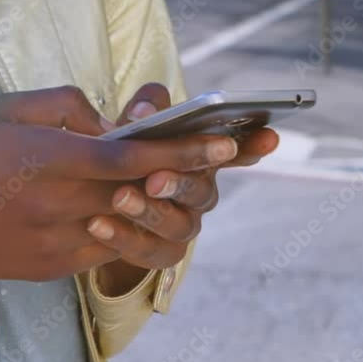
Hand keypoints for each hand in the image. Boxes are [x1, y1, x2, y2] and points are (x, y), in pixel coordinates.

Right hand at [0, 86, 239, 281]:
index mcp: (41, 157)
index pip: (127, 157)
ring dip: (162, 202)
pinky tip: (135, 205)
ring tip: (181, 178)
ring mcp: (55, 241)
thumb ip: (69, 103)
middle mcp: (53, 203)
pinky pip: (109, 246)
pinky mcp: (54, 266)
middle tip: (228, 154)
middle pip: (140, 191)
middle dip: (189, 173)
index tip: (225, 142)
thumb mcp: (9, 108)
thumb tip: (116, 122)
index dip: (181, 150)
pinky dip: (129, 224)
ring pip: (131, 222)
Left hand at [89, 84, 278, 289]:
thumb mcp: (134, 124)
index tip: (268, 136)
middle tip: (155, 178)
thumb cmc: (124, 151)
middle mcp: (200, 192)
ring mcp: (183, 225)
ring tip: (119, 198)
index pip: (238, 149)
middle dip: (181, 182)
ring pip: (178, 225)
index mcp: (201, 157)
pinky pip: (149, 252)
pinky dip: (122, 239)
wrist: (93, 204)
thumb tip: (144, 114)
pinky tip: (97, 224)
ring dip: (149, 212)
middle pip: (202, 190)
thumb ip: (146, 109)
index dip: (254, 144)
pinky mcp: (160, 252)